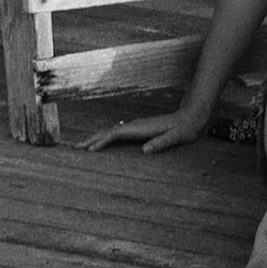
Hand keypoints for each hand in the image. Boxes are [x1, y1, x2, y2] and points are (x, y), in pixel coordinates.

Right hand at [80, 108, 207, 155]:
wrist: (192, 117)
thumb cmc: (185, 129)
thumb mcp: (177, 138)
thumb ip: (162, 143)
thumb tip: (145, 150)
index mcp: (141, 128)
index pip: (116, 134)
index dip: (101, 141)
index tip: (88, 150)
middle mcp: (136, 125)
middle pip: (108, 130)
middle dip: (92, 139)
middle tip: (75, 148)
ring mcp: (136, 126)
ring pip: (111, 131)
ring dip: (96, 138)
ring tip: (82, 146)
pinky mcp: (139, 129)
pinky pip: (117, 134)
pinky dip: (105, 138)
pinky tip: (101, 143)